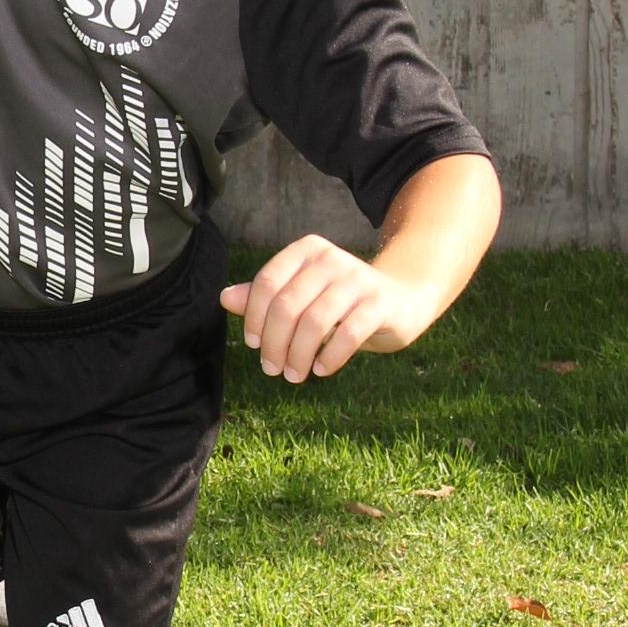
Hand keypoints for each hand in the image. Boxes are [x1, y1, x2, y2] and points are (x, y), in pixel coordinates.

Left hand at [220, 237, 423, 382]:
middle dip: (274, 343)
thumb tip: (225, 298)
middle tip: (272, 369)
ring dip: (299, 355)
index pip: (267, 283)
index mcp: (306, 251)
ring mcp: (358, 279)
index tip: (254, 344)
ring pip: (314, 323)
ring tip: (294, 375)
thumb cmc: (341, 301)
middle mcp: (331, 259)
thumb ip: (265, 297)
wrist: (402, 299)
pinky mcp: (380, 303)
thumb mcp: (302, 295)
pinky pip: (347, 334)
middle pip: (287, 306)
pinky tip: (322, 369)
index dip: (254, 317)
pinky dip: (330, 357)